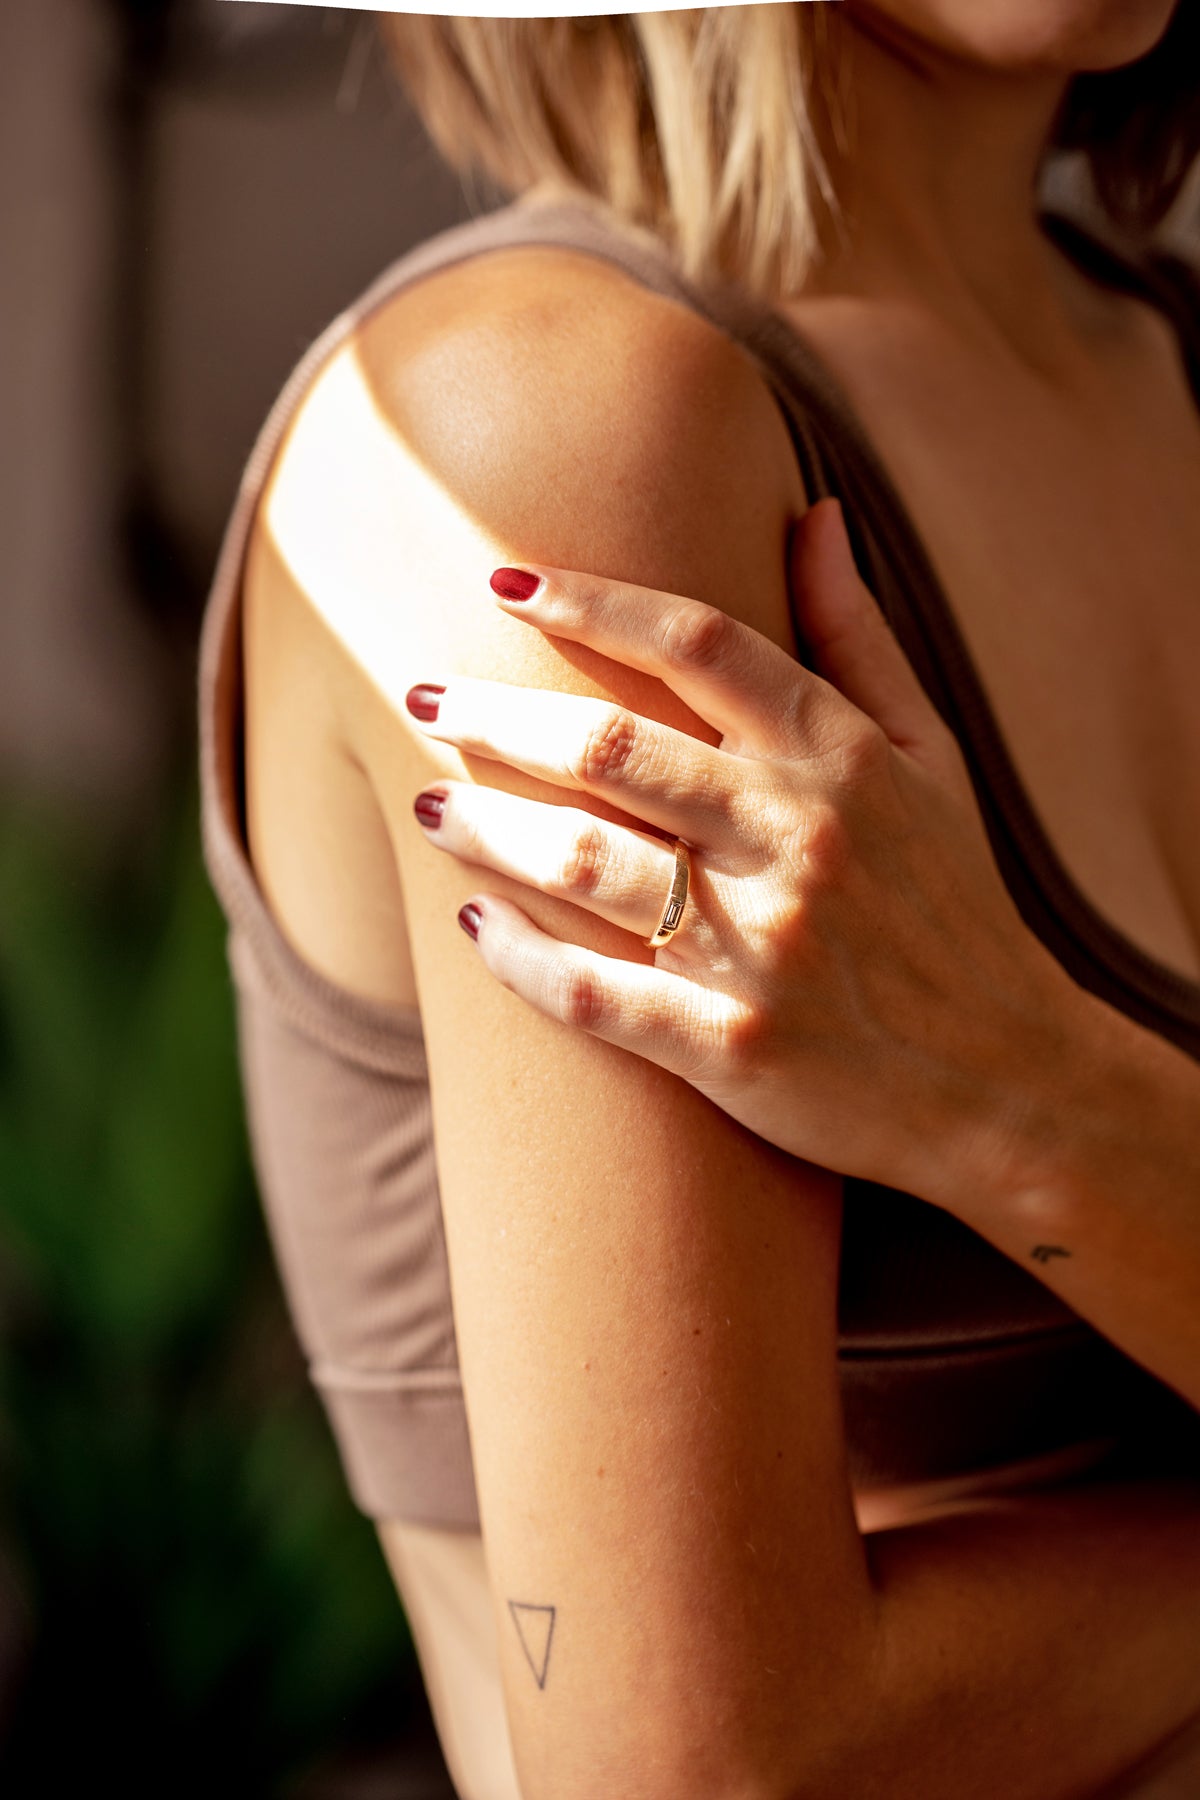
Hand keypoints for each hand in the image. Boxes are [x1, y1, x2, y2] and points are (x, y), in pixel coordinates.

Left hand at [405, 499, 1081, 1213]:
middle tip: (424, 696)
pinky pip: (591, 993)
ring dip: (484, 827)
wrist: (1009, 1082)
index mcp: (842, 759)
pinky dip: (517, 958)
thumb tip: (812, 512)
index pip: (698, 641)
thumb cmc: (953, 905)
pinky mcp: (733, 1048)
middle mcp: (801, 839)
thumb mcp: (930, 760)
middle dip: (496, 712)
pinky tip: (476, 928)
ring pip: (582, 861)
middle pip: (610, 745)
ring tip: (428, 809)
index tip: (502, 578)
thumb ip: (859, 638)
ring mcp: (766, 947)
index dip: (590, 598)